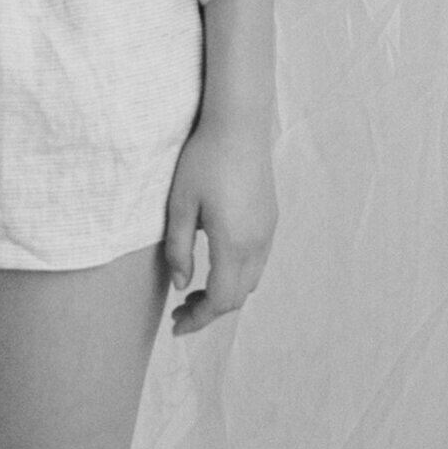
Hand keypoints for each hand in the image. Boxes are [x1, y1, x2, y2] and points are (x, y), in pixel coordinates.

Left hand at [163, 116, 277, 335]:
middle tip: (181, 309)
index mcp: (234, 243)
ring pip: (251, 279)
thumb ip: (178, 248)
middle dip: (210, 310)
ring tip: (196, 288)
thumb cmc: (204, 158)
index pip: (220, 300)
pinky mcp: (270, 216)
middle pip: (238, 296)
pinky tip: (217, 260)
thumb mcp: (180, 203)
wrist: (239, 122)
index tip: (177, 326)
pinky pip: (258, 259)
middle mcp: (258, 242)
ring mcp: (268, 230)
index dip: (199, 319)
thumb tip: (180, 284)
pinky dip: (237, 273)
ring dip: (225, 292)